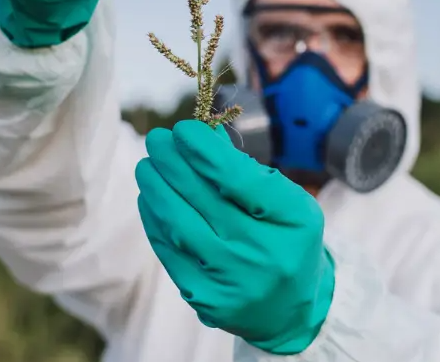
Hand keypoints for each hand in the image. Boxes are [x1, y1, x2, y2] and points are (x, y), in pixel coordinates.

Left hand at [136, 120, 335, 354]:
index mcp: (293, 220)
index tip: (183, 130)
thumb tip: (201, 134)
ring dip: (157, 190)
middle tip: (157, 140)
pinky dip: (155, 220)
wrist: (288, 310)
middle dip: (173, 163)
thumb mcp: (284, 201)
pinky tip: (149, 198)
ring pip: (180, 226)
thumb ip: (245, 169)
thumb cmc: (284, 239)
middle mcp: (264, 253)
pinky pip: (170, 252)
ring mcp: (233, 281)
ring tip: (146, 167)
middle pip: (205, 199)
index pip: (240, 180)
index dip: (205, 152)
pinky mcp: (206, 298)